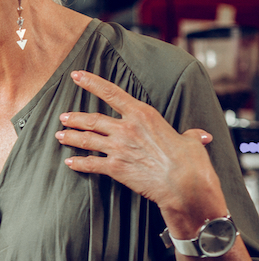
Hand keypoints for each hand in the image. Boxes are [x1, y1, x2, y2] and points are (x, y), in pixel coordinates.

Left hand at [57, 70, 226, 229]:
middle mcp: (126, 128)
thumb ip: (189, 135)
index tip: (76, 75)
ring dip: (70, 137)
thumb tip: (199, 136)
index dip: (91, 83)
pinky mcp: (115, 168)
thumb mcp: (191, 141)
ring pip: (86, 139)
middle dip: (75, 118)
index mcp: (143, 114)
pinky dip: (78, 163)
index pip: (112, 93)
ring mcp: (118, 148)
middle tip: (63, 117)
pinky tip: (69, 162)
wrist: (186, 185)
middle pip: (92, 119)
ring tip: (59, 135)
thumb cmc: (191, 161)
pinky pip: (90, 163)